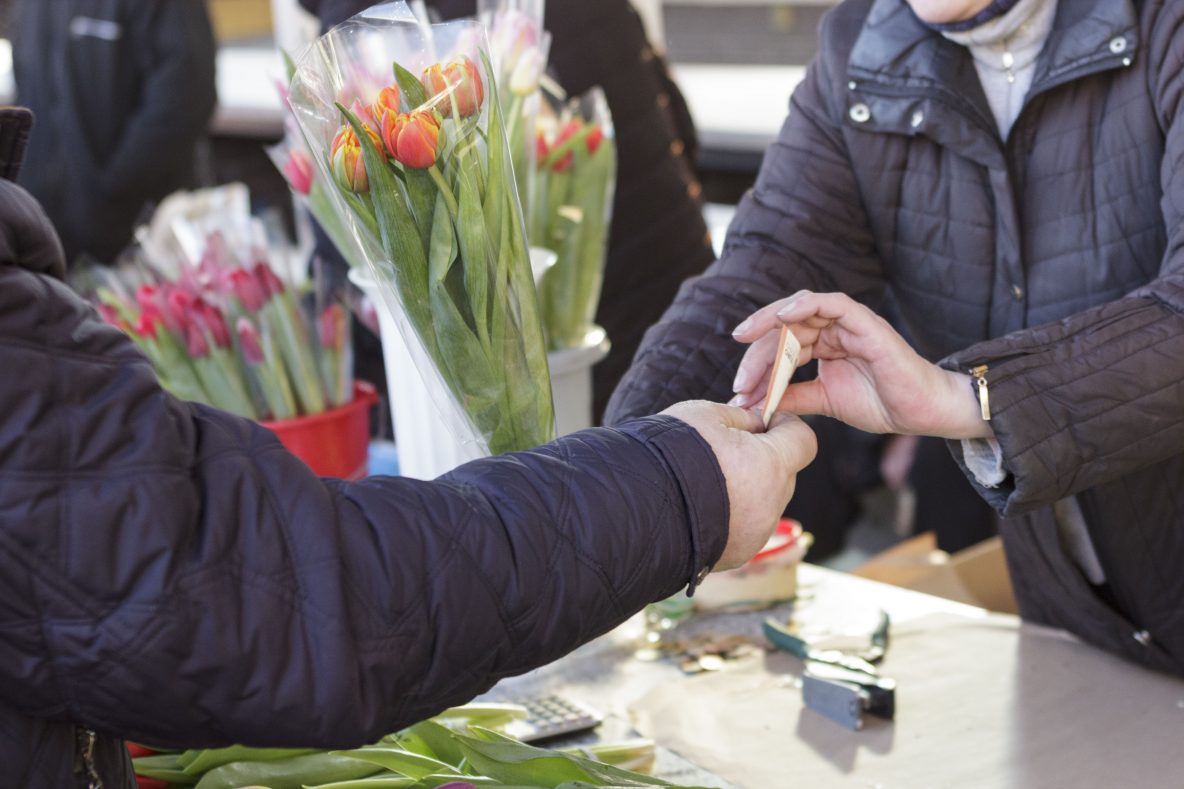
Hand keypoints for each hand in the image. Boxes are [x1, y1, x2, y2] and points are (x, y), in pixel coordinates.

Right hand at [661, 400, 816, 570]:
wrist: (637, 509)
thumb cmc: (673, 455)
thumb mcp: (706, 416)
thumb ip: (741, 416)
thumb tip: (757, 420)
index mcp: (772, 465)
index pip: (804, 440)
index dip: (787, 427)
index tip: (763, 423)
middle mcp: (772, 503)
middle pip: (784, 473)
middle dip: (763, 460)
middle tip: (726, 452)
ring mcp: (757, 533)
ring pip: (764, 502)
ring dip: (746, 490)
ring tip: (706, 484)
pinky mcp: (739, 554)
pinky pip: (745, 527)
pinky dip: (731, 516)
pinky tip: (700, 507)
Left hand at [730, 291, 991, 439]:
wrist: (921, 413)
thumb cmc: (881, 403)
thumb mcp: (824, 401)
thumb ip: (792, 396)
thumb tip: (754, 402)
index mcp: (824, 344)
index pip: (781, 346)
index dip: (756, 365)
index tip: (738, 391)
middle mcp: (833, 329)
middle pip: (783, 328)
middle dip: (756, 353)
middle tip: (739, 382)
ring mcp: (849, 323)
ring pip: (799, 312)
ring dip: (770, 329)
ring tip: (746, 344)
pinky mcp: (865, 322)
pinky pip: (832, 303)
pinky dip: (805, 305)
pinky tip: (783, 316)